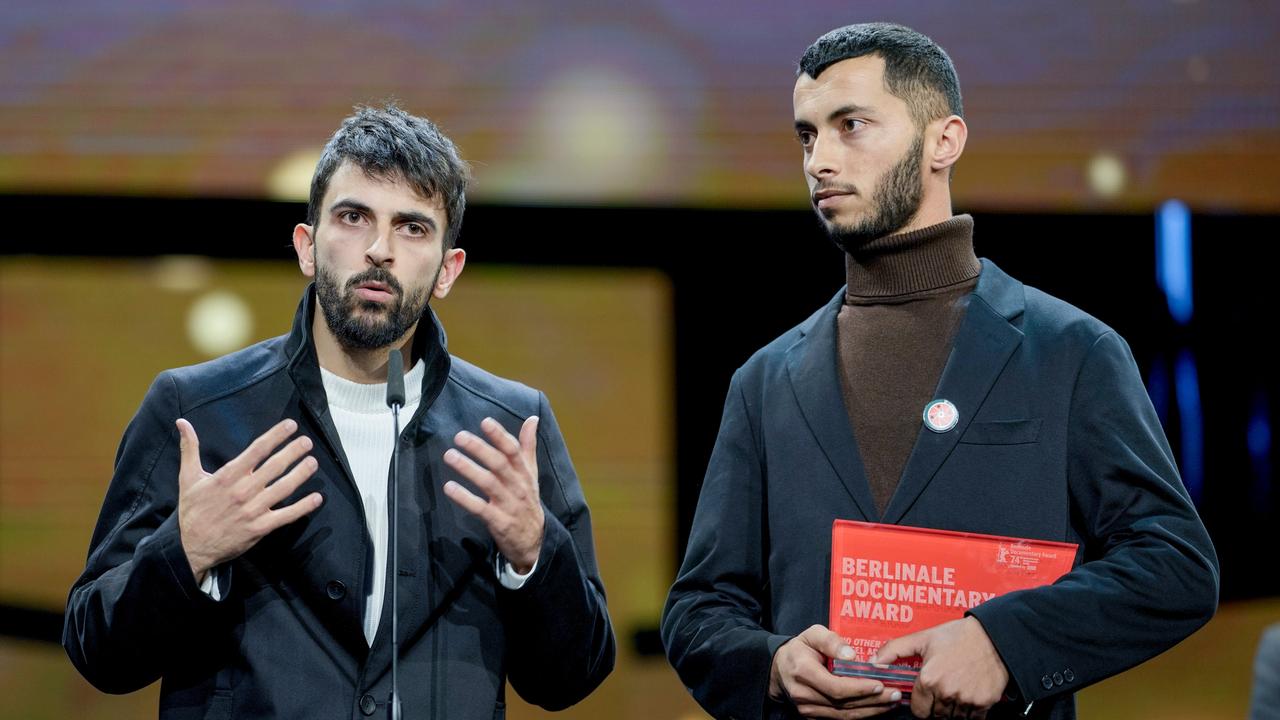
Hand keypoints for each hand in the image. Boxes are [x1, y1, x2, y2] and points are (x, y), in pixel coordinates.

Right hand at [176, 418, 322, 582]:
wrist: (190, 546)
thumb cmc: (192, 510)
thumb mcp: (188, 477)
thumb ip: (189, 449)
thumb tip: (182, 422)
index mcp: (228, 476)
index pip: (257, 450)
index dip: (276, 436)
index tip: (291, 426)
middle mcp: (243, 491)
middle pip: (274, 466)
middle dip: (293, 451)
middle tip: (308, 441)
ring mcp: (254, 510)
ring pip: (283, 488)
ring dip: (301, 474)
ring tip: (313, 462)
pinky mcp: (260, 527)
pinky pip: (286, 515)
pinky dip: (303, 507)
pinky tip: (317, 498)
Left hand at [442, 416, 543, 572]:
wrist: (535, 540)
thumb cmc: (527, 501)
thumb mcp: (531, 473)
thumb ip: (528, 446)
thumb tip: (532, 418)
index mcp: (524, 472)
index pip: (513, 451)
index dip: (500, 436)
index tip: (485, 422)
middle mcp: (517, 486)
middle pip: (499, 464)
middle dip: (479, 449)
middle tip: (459, 436)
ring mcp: (508, 504)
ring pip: (488, 483)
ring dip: (468, 468)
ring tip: (450, 456)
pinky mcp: (498, 522)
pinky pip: (480, 508)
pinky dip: (464, 498)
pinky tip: (449, 487)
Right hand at [769, 624, 902, 717]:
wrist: (780, 668)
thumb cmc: (800, 648)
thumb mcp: (812, 634)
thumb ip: (831, 641)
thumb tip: (851, 656)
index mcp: (803, 672)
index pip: (835, 687)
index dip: (859, 688)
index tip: (880, 684)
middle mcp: (803, 694)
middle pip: (843, 704)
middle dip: (872, 700)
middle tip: (896, 694)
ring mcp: (807, 708)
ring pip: (843, 715)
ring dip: (871, 710)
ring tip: (892, 702)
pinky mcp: (812, 716)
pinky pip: (839, 718)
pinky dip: (861, 713)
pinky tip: (877, 706)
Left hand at [872, 617, 1008, 718]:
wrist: (993, 636)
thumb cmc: (957, 636)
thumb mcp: (922, 638)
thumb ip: (894, 650)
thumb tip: (873, 662)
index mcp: (929, 679)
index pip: (917, 710)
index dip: (919, 703)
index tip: (924, 695)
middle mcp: (946, 693)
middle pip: (934, 716)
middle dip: (934, 707)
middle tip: (940, 692)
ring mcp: (966, 700)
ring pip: (952, 719)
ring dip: (951, 710)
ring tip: (954, 691)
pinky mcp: (984, 703)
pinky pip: (972, 719)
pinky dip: (969, 712)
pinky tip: (967, 695)